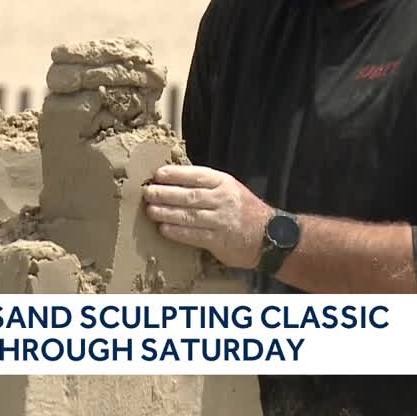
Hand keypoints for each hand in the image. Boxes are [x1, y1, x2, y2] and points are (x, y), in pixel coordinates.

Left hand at [142, 165, 272, 268]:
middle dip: (166, 193)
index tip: (158, 174)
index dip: (175, 174)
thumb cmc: (243, 209)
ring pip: (189, 215)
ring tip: (150, 210)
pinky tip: (163, 229)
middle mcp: (223, 200)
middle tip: (148, 192)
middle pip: (189, 195)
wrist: (268, 235)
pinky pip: (194, 235)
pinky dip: (177, 232)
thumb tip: (174, 180)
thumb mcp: (230, 189)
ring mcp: (221, 221)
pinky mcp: (219, 241)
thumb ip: (207, 185)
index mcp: (224, 183)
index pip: (197, 175)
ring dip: (166, 212)